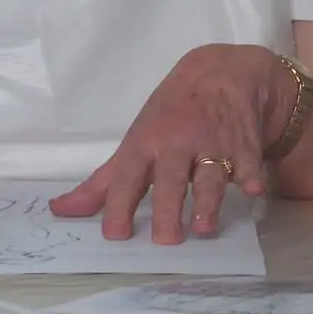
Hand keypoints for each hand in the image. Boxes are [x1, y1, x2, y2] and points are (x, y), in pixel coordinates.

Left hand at [50, 45, 287, 243]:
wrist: (220, 72)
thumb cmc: (170, 114)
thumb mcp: (135, 141)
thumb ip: (102, 182)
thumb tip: (60, 211)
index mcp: (146, 143)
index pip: (129, 176)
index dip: (120, 204)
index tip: (116, 234)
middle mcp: (178, 143)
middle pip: (171, 179)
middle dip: (168, 209)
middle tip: (165, 241)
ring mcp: (213, 144)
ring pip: (210, 175)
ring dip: (208, 201)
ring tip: (203, 228)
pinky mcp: (245, 144)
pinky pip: (249, 162)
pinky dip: (251, 175)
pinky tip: (253, 188)